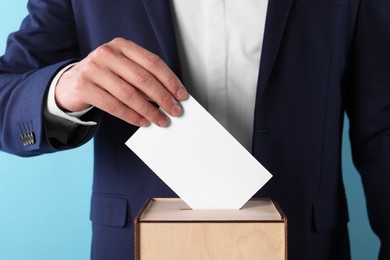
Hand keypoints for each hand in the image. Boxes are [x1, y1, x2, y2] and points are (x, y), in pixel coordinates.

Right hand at [55, 37, 186, 126]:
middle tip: (175, 111)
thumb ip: (143, 77)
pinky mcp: (84, 86)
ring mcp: (93, 69)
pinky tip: (142, 122)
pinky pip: (114, 106)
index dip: (170, 80)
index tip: (182, 95)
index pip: (152, 62)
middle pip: (143, 78)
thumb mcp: (123, 68)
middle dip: (163, 97)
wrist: (71, 83)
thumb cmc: (105, 76)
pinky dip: (131, 116)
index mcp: (122, 45)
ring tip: (161, 120)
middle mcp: (107, 53)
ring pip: (129, 94)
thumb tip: (170, 96)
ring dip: (149, 110)